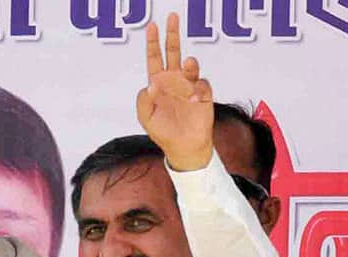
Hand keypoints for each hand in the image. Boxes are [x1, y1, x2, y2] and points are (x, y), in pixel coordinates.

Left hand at [137, 13, 213, 171]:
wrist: (184, 147)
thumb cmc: (164, 132)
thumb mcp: (146, 118)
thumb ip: (144, 101)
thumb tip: (150, 85)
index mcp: (158, 84)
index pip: (155, 59)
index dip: (153, 43)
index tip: (152, 27)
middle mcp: (174, 81)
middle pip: (173, 53)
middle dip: (172, 35)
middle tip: (172, 17)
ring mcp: (189, 86)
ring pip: (190, 66)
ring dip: (189, 65)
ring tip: (188, 64)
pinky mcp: (203, 95)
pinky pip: (202, 85)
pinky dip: (198, 90)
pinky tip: (193, 100)